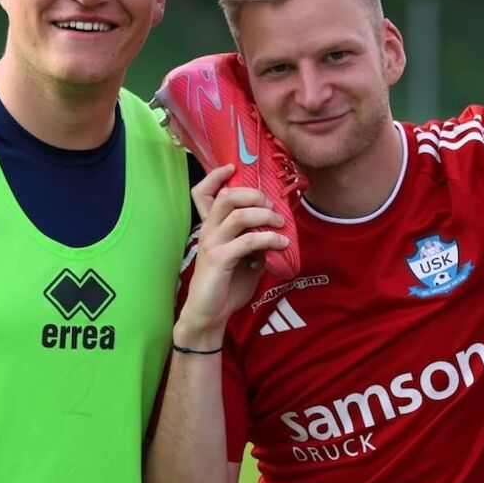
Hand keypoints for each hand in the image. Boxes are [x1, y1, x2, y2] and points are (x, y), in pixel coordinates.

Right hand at [177, 165, 288, 342]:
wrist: (210, 315)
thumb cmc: (226, 287)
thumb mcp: (246, 260)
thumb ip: (255, 243)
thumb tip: (276, 232)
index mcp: (211, 228)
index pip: (202, 193)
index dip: (215, 176)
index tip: (233, 168)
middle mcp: (208, 231)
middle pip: (225, 197)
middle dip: (252, 194)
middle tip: (271, 204)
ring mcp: (212, 244)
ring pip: (237, 215)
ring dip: (263, 215)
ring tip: (280, 223)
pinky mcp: (219, 260)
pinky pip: (246, 242)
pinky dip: (267, 239)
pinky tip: (281, 243)